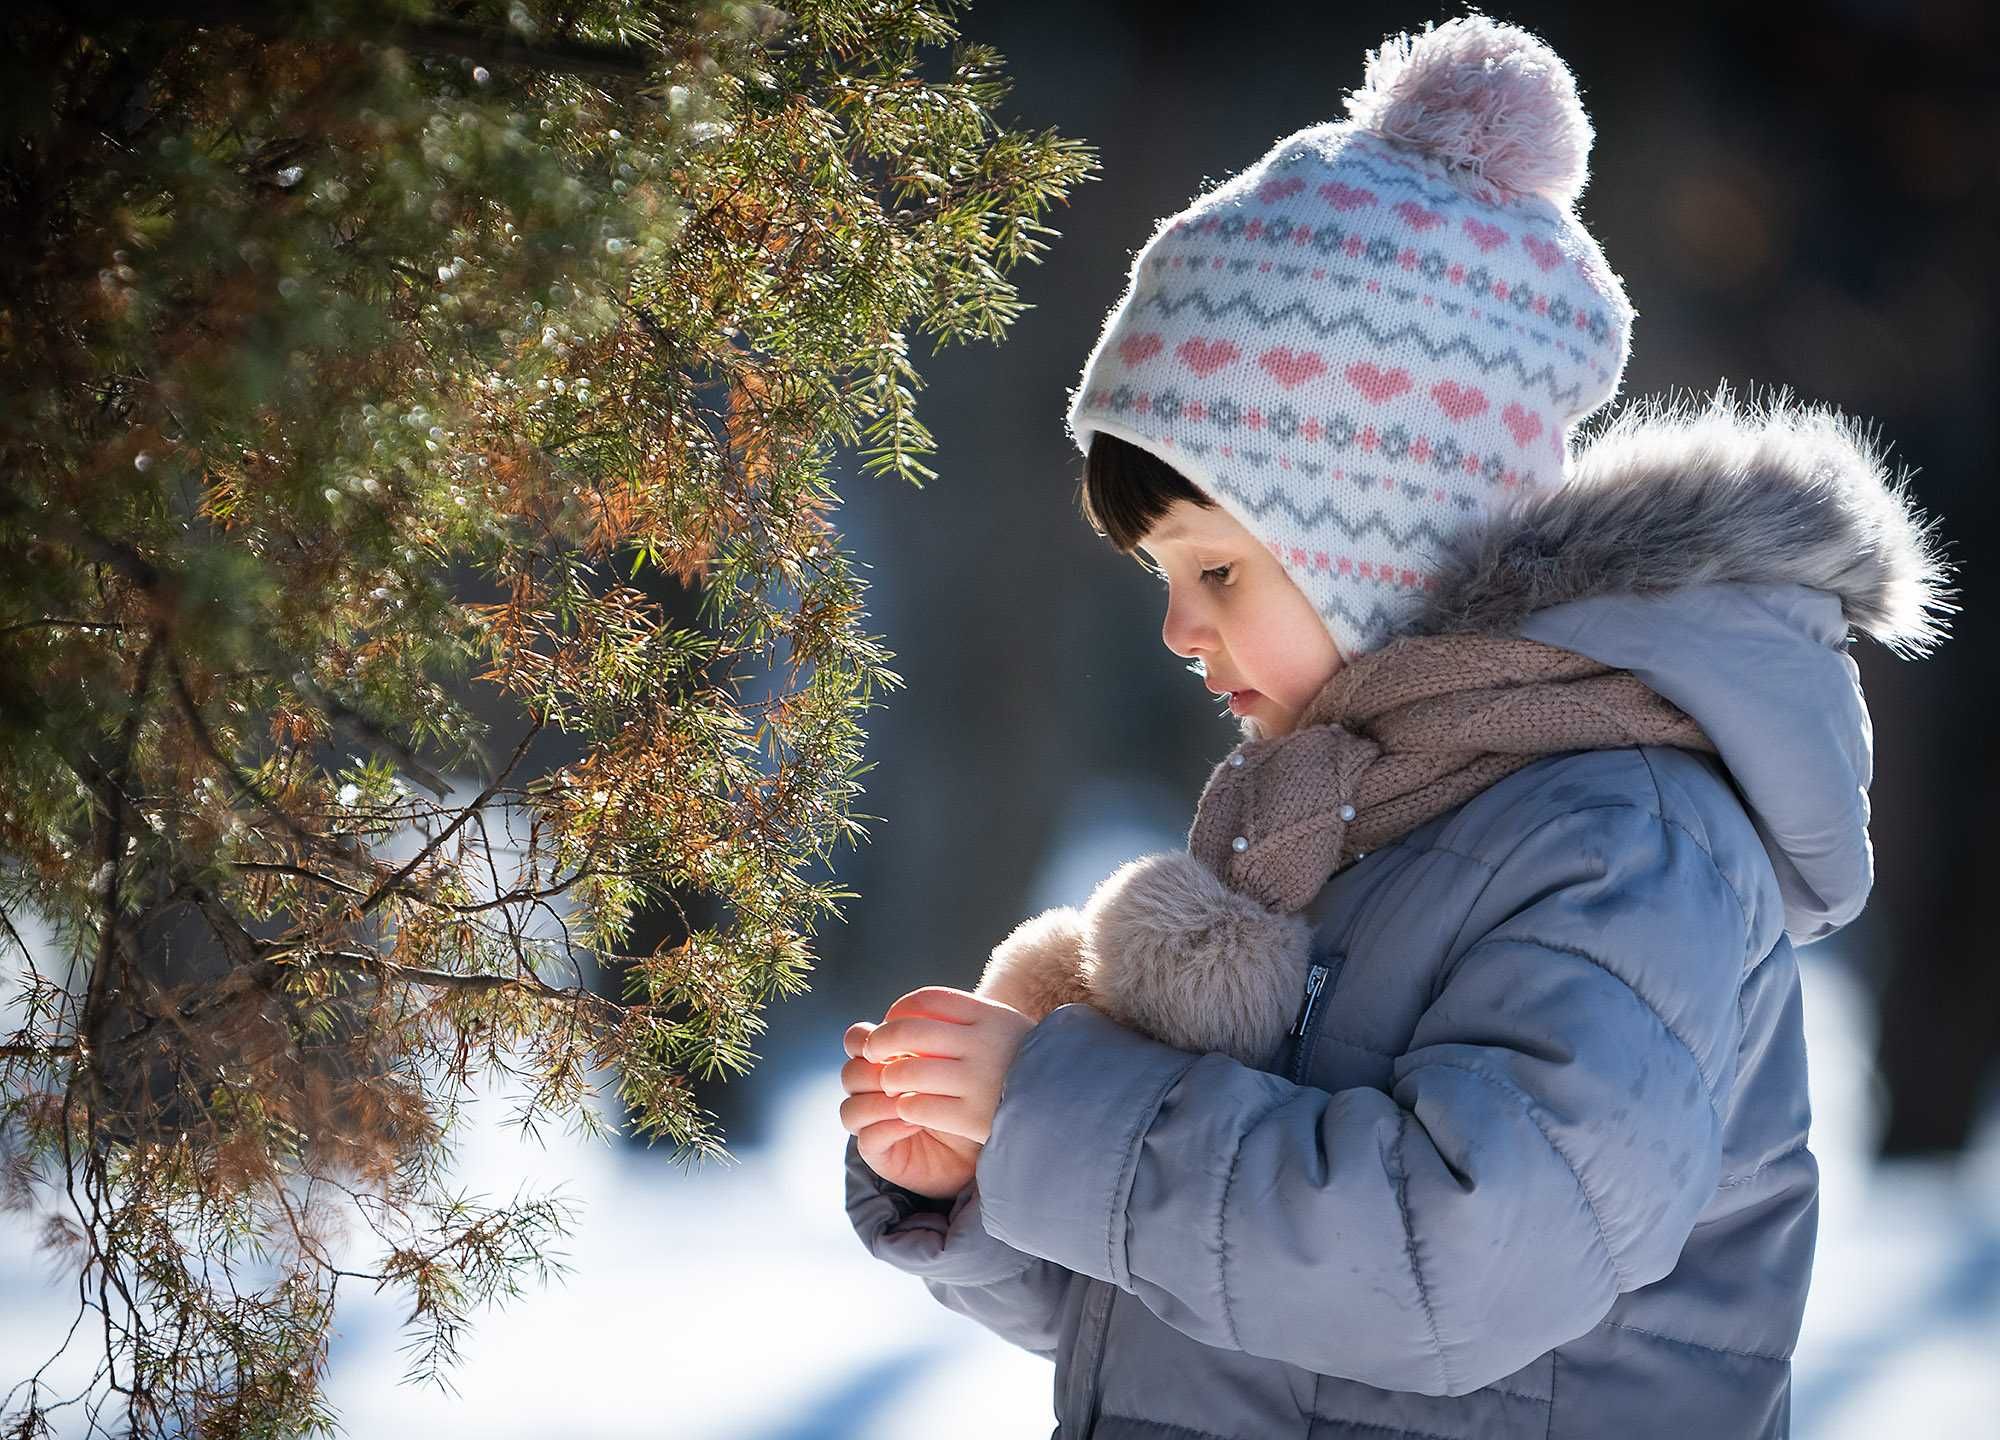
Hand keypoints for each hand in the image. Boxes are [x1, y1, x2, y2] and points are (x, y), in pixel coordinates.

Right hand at [842, 1009, 982, 1202]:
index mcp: (883, 1060)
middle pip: (850, 1073)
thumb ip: (931, 1040)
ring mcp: (871, 1122)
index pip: (856, 1040)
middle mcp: (871, 1090)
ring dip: (880, 1102)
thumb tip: (918, 1021)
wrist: (984, 1139)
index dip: (868, 1037)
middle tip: (907, 1071)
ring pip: (850, 1108)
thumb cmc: (971, 1093)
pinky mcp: (879, 1152)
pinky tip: (914, 1123)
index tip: (902, 1040)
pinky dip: (888, 1128)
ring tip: (911, 1100)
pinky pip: (867, 1139)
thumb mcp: (954, 1060)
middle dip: (875, 1071)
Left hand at [862, 985, 1033, 1147]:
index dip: (900, 1009)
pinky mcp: (973, 1117)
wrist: (1069, 1111)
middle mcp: (984, 1043)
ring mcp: (979, 1080)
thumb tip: (907, 1017)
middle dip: (881, 1041)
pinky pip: (918, 1106)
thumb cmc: (1026, 1066)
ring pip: (908, 1071)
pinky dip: (905, 1107)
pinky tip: (910, 1109)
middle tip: (872, 1052)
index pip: (929, 999)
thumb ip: (966, 1019)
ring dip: (890, 1078)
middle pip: (909, 1032)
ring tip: (891, 1085)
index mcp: (991, 1015)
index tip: (891, 1022)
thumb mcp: (1006, 1028)